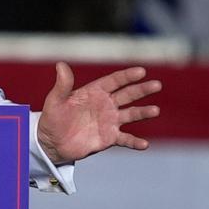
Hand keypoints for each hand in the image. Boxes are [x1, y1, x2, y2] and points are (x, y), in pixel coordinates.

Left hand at [37, 62, 161, 163]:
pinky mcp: (109, 138)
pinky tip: (144, 144)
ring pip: (131, 115)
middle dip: (142, 89)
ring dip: (143, 112)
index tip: (141, 71)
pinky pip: (125, 139)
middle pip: (127, 95)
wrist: (52, 141)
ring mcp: (110, 121)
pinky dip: (135, 142)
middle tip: (156, 85)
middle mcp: (105, 105)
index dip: (127, 76)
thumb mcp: (56, 100)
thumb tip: (60, 64)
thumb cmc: (53, 117)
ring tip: (155, 110)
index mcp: (94, 92)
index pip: (114, 81)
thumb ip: (62, 85)